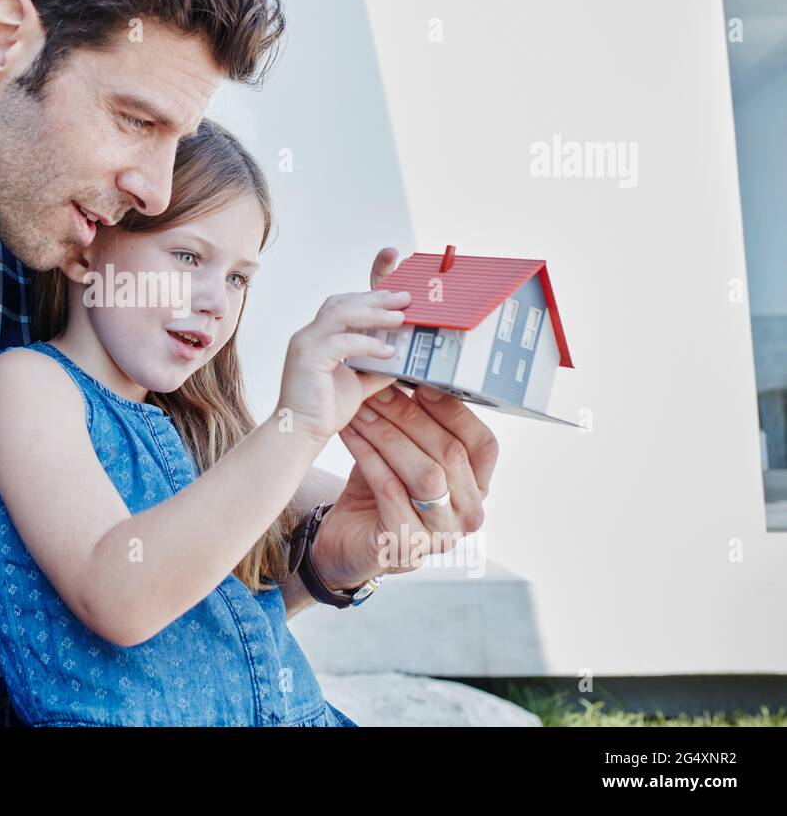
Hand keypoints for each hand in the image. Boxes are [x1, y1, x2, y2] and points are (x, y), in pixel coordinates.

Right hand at [275, 287, 412, 445]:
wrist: (302, 432)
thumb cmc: (324, 409)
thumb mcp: (358, 383)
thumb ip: (376, 369)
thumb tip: (402, 361)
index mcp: (317, 337)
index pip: (342, 306)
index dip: (369, 299)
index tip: (395, 299)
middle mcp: (309, 335)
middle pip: (343, 303)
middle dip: (376, 299)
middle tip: (404, 299)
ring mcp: (306, 344)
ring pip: (342, 314)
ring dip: (374, 314)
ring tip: (400, 318)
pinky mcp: (308, 357)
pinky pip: (343, 342)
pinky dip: (368, 343)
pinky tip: (388, 350)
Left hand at [308, 246, 499, 587]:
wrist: (346, 541)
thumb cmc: (380, 475)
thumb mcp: (397, 430)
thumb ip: (406, 374)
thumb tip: (398, 278)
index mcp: (480, 482)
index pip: (481, 439)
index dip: (450, 403)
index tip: (418, 370)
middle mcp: (472, 512)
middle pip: (446, 451)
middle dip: (406, 410)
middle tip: (373, 377)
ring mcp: (442, 537)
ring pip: (419, 473)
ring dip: (383, 433)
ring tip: (352, 402)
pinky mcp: (405, 550)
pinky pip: (389, 496)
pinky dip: (367, 461)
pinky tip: (346, 435)